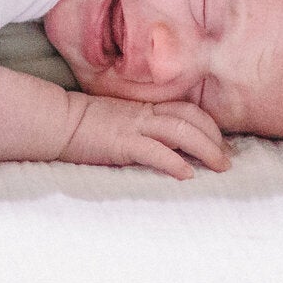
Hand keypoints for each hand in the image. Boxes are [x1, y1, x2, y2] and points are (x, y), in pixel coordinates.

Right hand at [59, 93, 230, 179]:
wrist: (54, 122)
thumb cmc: (81, 125)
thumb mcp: (117, 119)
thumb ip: (139, 126)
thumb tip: (163, 144)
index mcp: (143, 108)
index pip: (186, 110)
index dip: (209, 126)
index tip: (221, 145)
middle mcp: (143, 114)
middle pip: (190, 119)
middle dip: (215, 139)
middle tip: (228, 160)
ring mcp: (133, 127)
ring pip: (180, 131)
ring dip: (205, 149)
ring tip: (220, 168)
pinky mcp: (121, 143)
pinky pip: (154, 151)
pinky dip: (174, 162)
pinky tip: (187, 175)